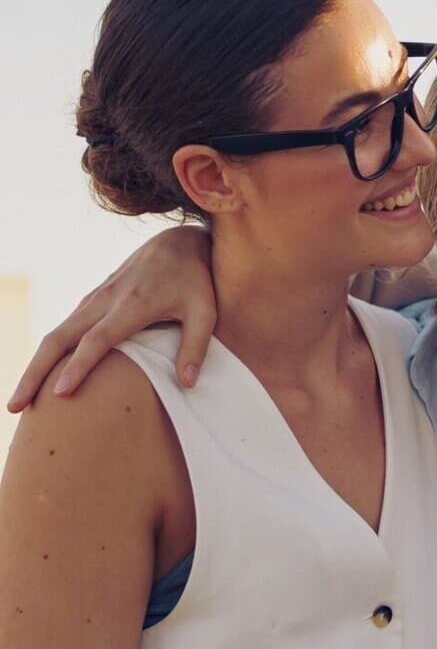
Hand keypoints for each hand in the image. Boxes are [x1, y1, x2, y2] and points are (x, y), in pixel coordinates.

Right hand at [8, 227, 216, 409]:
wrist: (178, 241)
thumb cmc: (196, 279)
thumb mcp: (207, 310)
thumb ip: (196, 346)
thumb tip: (187, 384)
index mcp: (132, 304)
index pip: (96, 340)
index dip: (78, 366)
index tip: (59, 393)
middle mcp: (105, 300)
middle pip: (59, 338)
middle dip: (34, 373)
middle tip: (14, 407)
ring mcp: (95, 298)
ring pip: (55, 334)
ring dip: (35, 365)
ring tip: (19, 400)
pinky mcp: (92, 299)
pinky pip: (65, 327)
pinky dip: (49, 352)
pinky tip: (42, 374)